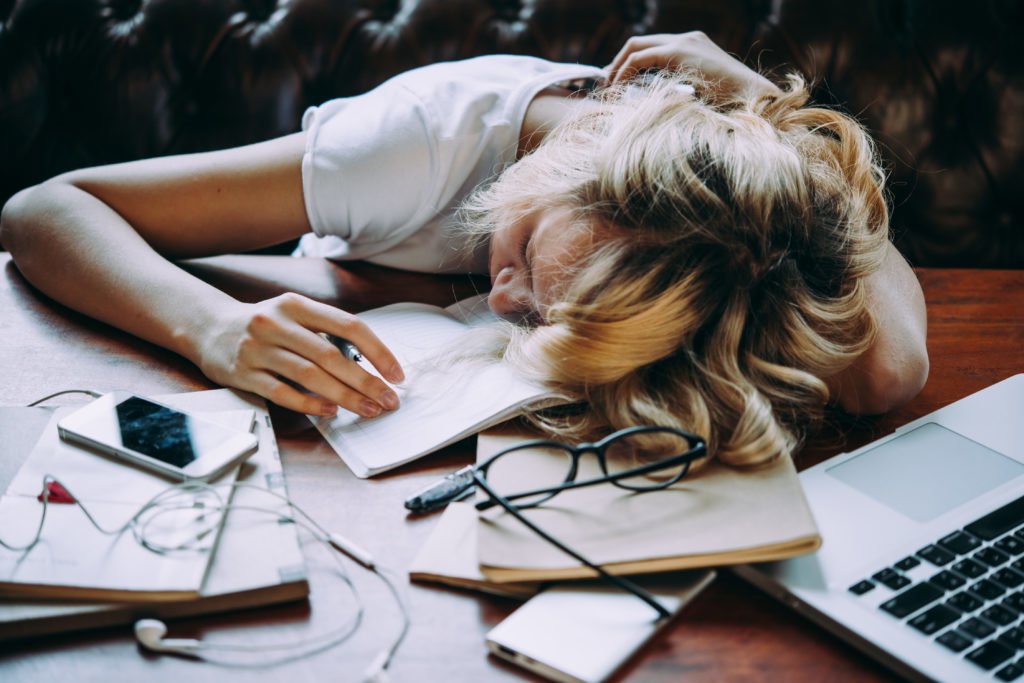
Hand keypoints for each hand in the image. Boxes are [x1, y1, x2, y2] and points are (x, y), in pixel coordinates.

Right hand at [194, 293, 404, 417]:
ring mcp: (258, 348)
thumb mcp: (294, 315)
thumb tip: (373, 365)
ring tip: (367, 410)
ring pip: (310, 376)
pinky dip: (309, 404)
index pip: (348, 325)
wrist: (208, 328)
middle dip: (366, 381)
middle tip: (388, 401)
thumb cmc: (265, 326)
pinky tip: (330, 411)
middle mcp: (276, 323)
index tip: (396, 374)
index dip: (377, 351)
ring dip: (344, 396)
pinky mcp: (243, 373)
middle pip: (331, 355)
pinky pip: (282, 392)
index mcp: (296, 305)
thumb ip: (326, 332)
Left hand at [606, 32, 780, 97]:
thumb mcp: (699, 97)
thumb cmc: (732, 109)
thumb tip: (655, 109)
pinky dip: (625, 71)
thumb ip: (678, 93)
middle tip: (605, 84)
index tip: (616, 83)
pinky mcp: (680, 50)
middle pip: (640, 42)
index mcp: (694, 47)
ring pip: (636, 46)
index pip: (652, 48)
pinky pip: (640, 57)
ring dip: (617, 67)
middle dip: (617, 63)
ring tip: (608, 89)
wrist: (754, 101)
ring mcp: (684, 41)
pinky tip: (618, 88)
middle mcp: (688, 38)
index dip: (629, 64)